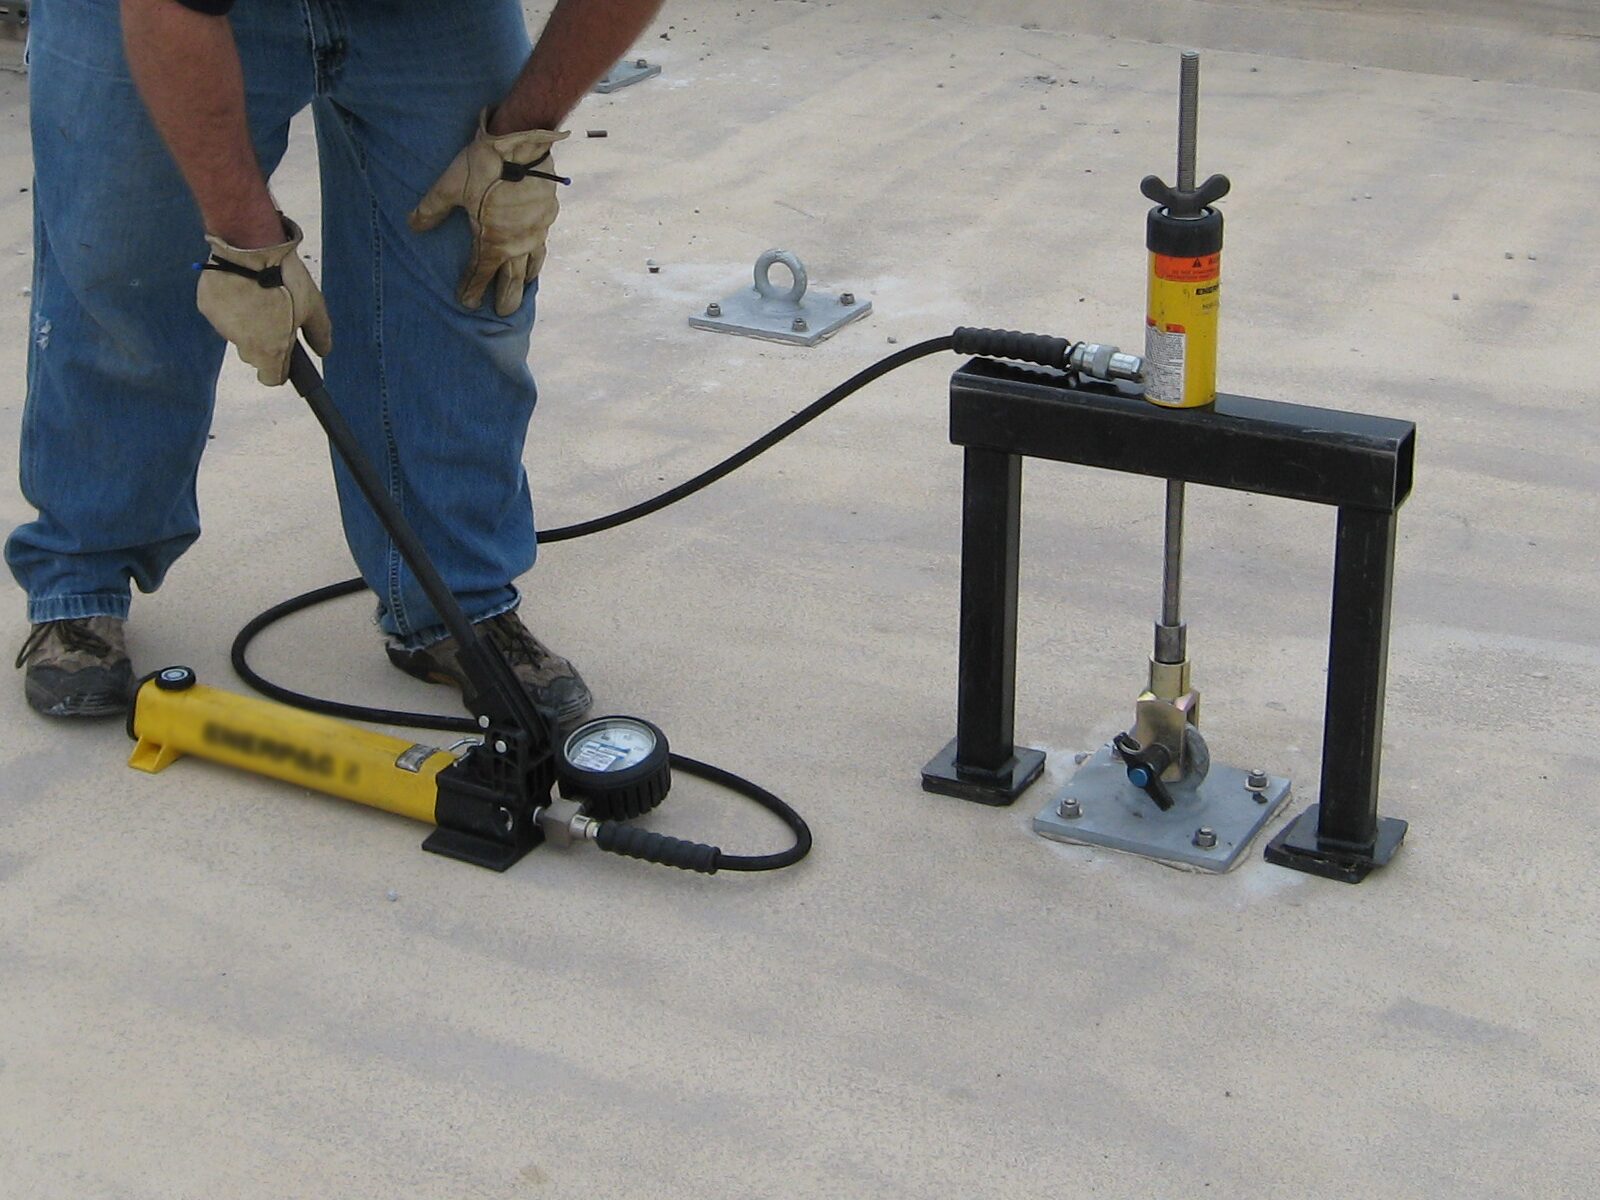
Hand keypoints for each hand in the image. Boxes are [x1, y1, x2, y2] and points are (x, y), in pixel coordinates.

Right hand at [196, 216, 331, 386]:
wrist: (250, 247)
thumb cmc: (286, 280)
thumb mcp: (313, 307)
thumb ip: (319, 334)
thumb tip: (322, 351)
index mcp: (270, 351)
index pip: (272, 379)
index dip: (281, 370)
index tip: (286, 357)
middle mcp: (243, 344)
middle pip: (254, 356)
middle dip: (265, 343)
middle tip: (275, 316)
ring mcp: (221, 325)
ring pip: (237, 333)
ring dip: (247, 322)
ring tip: (259, 295)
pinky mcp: (206, 306)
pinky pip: (221, 312)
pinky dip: (231, 304)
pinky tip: (241, 285)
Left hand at [409, 111, 570, 316]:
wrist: (523, 144)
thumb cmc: (485, 166)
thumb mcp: (451, 185)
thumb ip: (432, 208)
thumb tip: (413, 226)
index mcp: (492, 242)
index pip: (480, 274)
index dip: (472, 289)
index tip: (467, 303)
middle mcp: (517, 244)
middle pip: (511, 279)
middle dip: (505, 297)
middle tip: (502, 312)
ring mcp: (535, 231)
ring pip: (531, 263)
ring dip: (526, 279)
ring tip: (524, 287)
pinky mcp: (548, 215)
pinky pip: (543, 243)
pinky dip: (538, 254)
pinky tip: (536, 250)